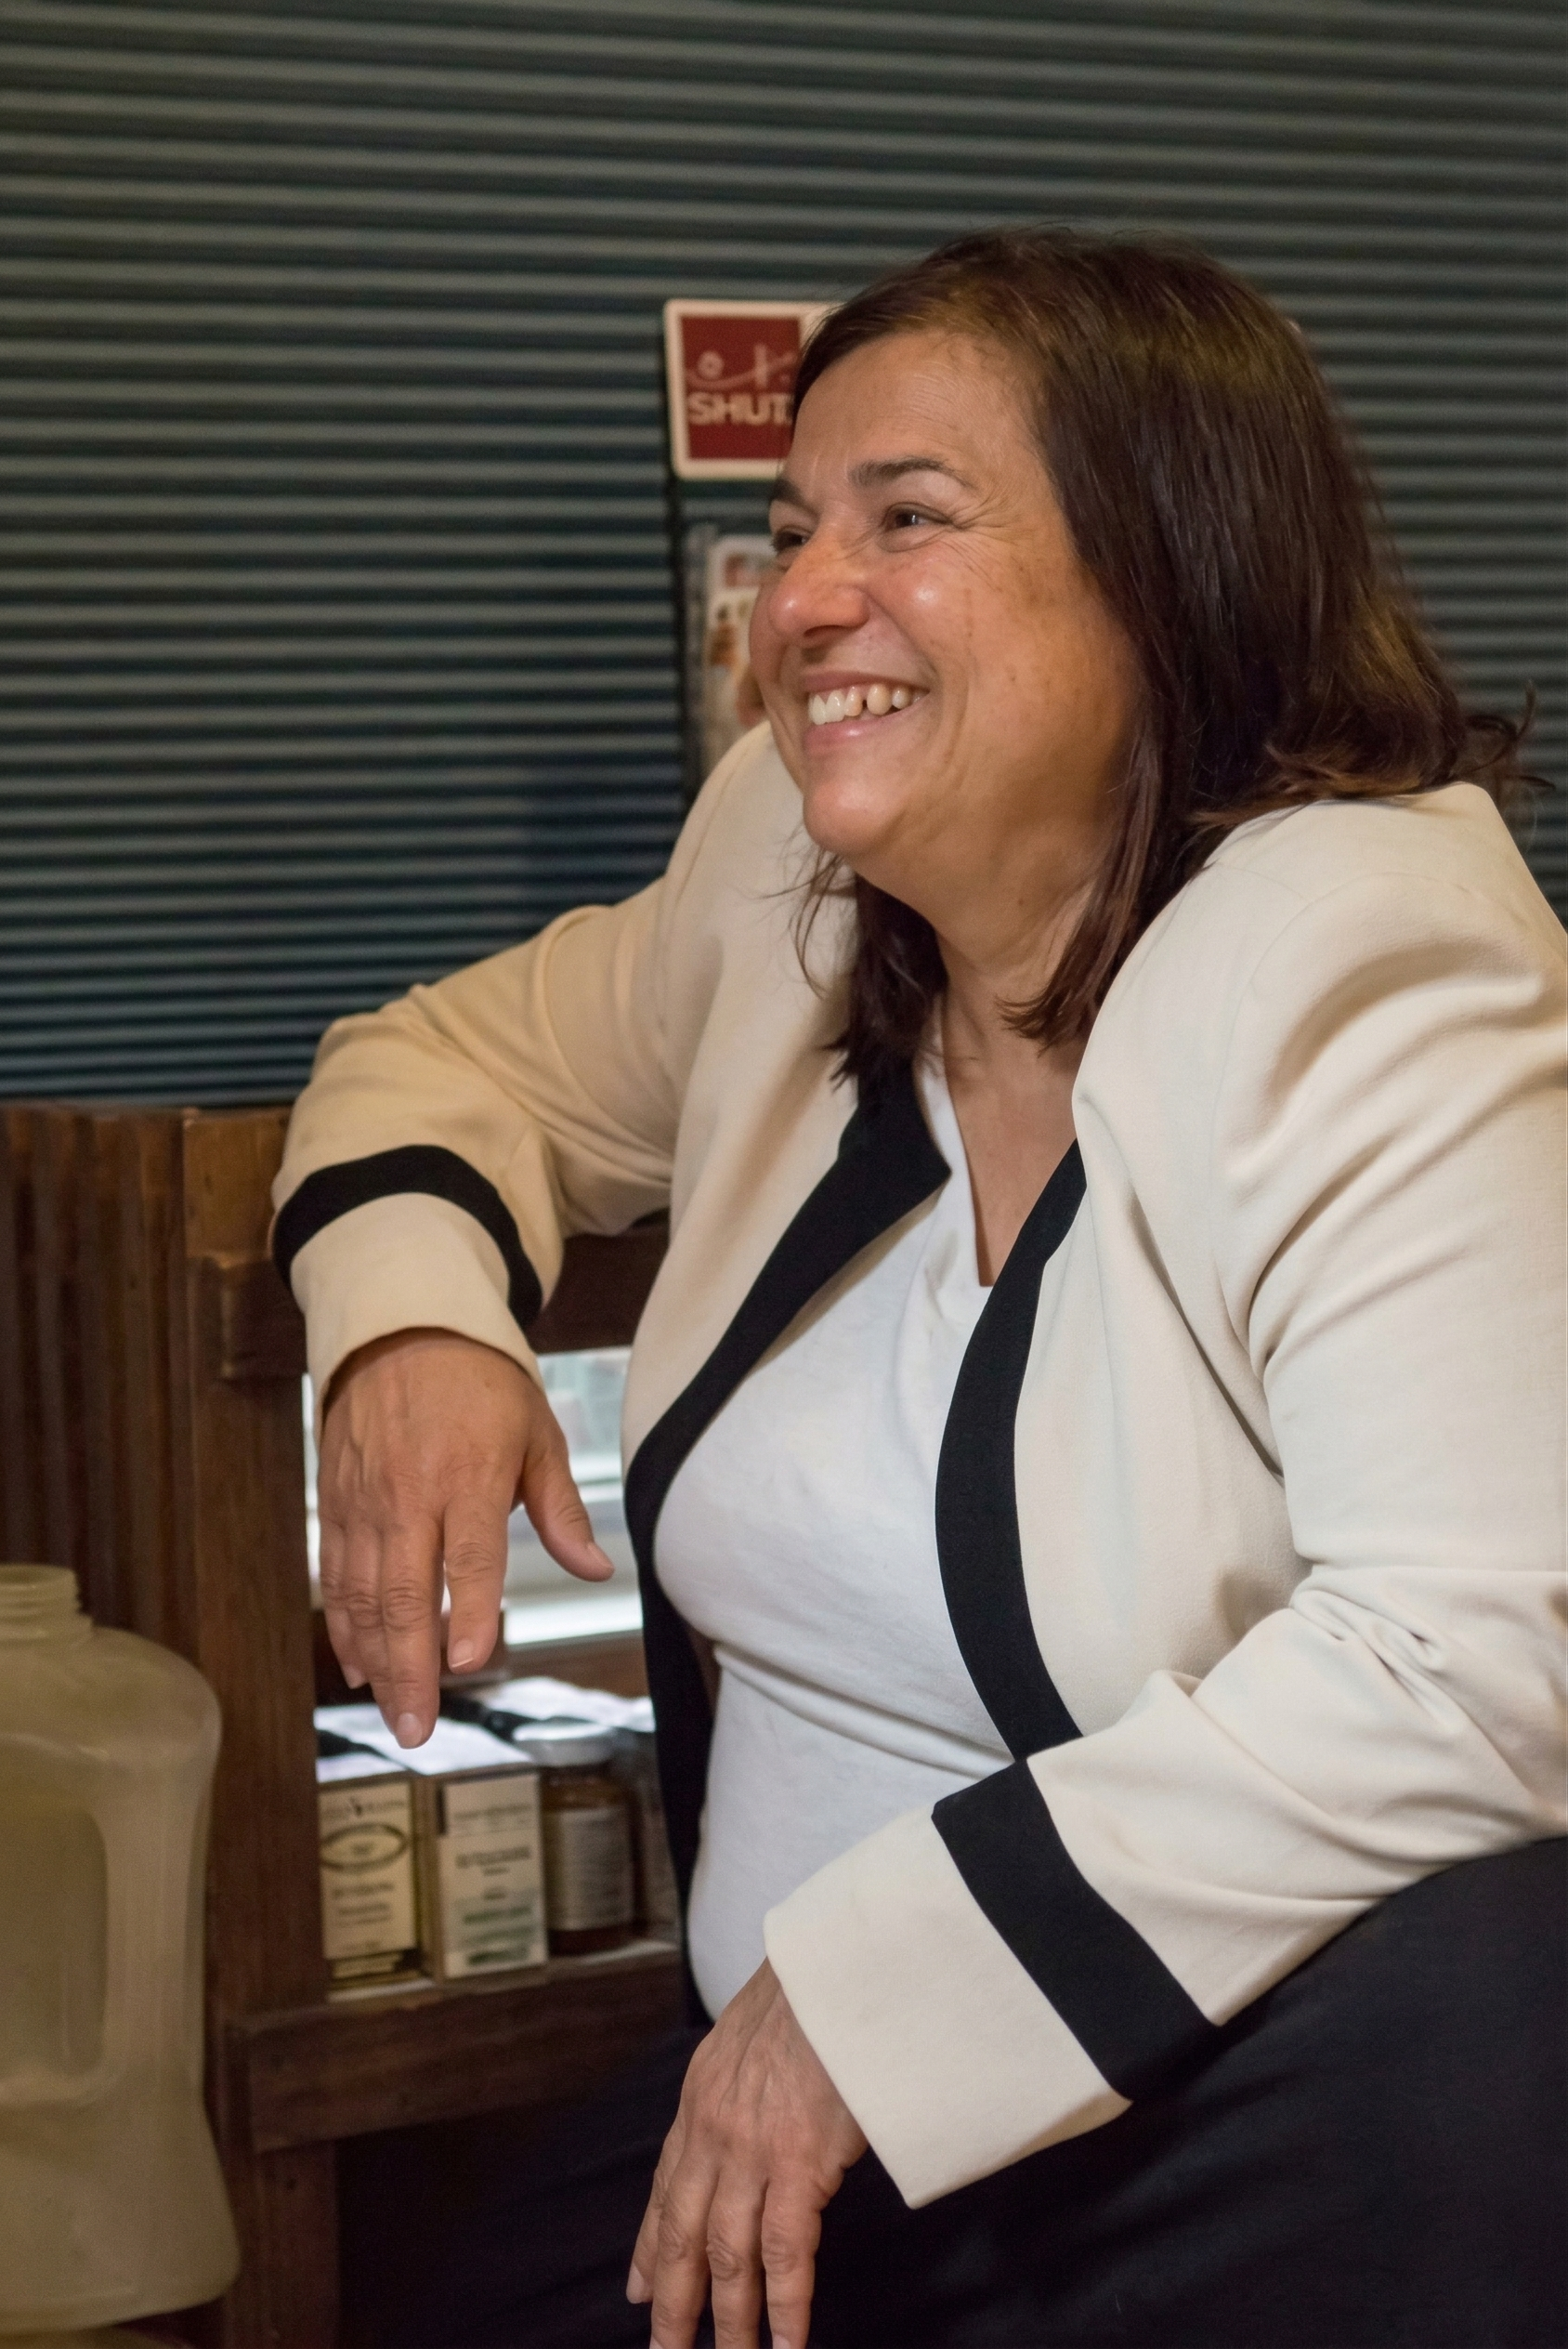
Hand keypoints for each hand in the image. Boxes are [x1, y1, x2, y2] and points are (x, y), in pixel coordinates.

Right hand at [317, 1327, 613, 1742]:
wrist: (401, 1328)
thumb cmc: (482, 1384)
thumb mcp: (537, 1434)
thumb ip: (560, 1510)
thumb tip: (597, 1569)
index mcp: (469, 1476)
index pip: (470, 1555)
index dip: (470, 1612)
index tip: (467, 1665)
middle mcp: (409, 1494)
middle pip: (406, 1594)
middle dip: (410, 1670)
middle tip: (419, 1729)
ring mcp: (365, 1502)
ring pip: (364, 1596)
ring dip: (377, 1662)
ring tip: (394, 1715)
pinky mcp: (335, 1503)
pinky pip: (335, 1575)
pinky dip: (344, 1626)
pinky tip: (358, 1665)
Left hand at [628, 1961, 867, 2348]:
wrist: (840, 1966)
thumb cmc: (811, 1990)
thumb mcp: (751, 2031)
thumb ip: (741, 2082)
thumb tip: (754, 2107)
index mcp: (701, 2097)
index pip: (666, 2187)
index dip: (650, 2245)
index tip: (639, 2289)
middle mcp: (713, 2131)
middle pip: (683, 2235)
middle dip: (671, 2302)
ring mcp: (752, 2152)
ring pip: (728, 2257)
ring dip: (727, 2321)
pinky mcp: (798, 2164)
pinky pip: (785, 2255)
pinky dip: (784, 2308)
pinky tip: (784, 2346)